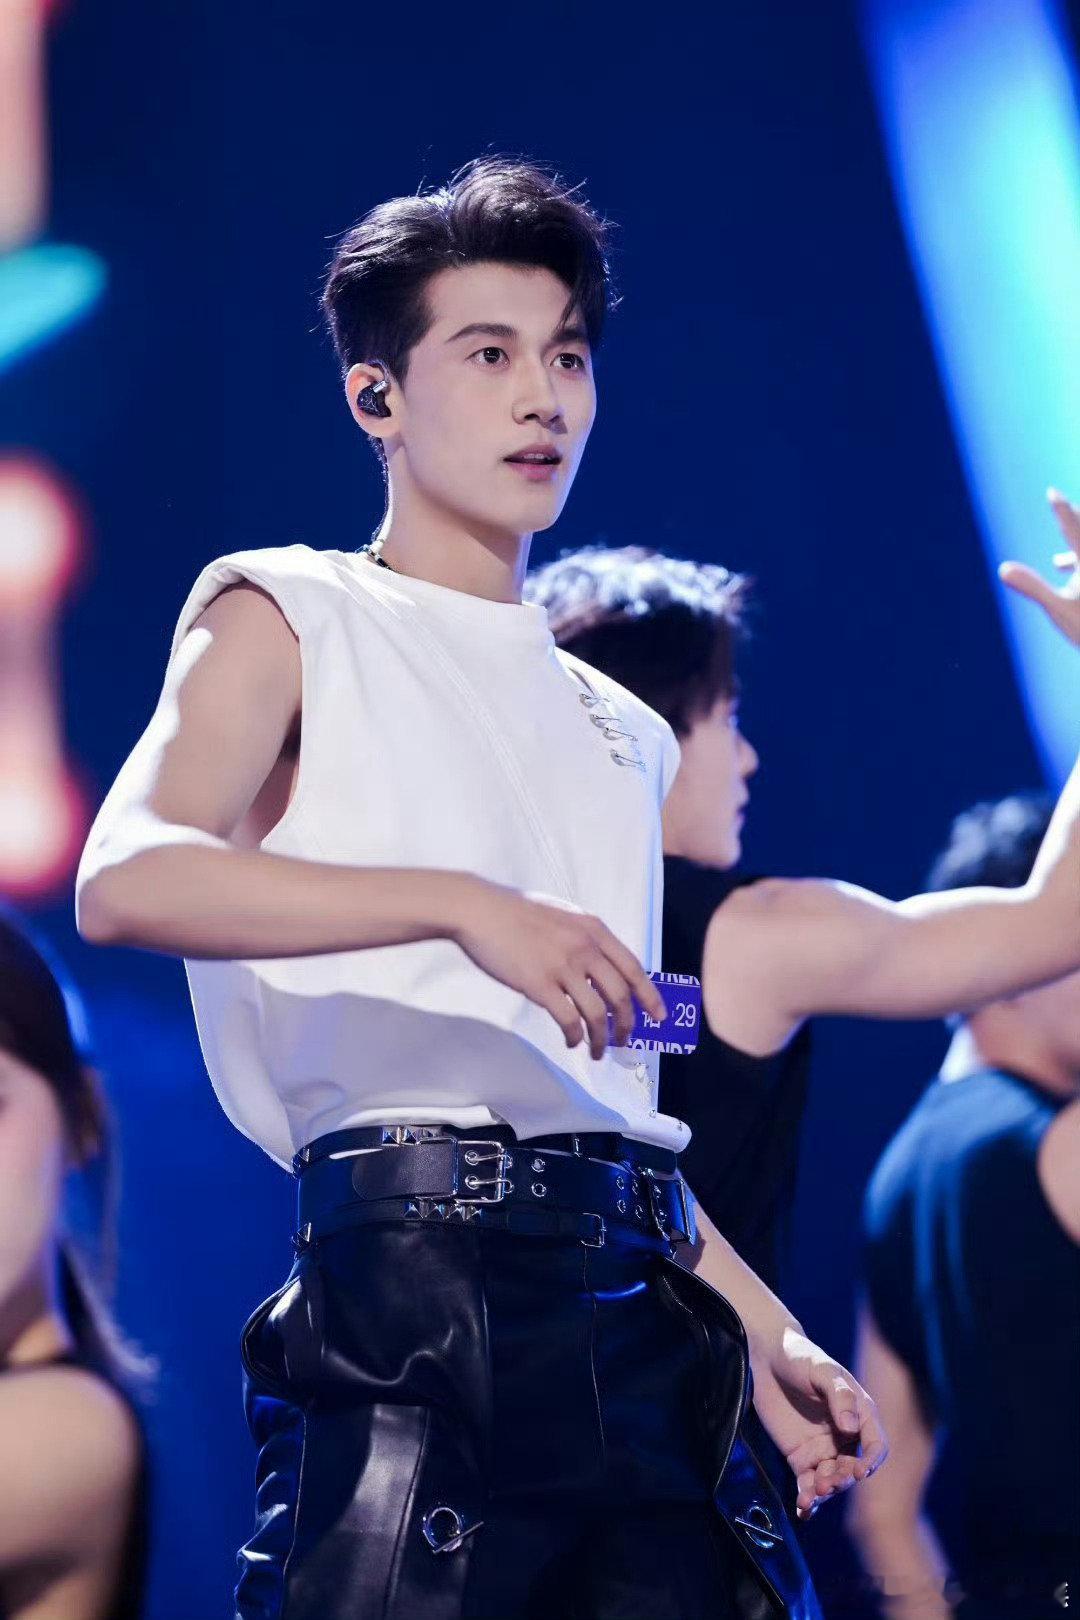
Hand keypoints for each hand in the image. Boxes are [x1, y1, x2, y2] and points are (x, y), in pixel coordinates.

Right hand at [450, 879, 666, 1058]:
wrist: (481, 911)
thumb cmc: (517, 914)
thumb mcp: (563, 917)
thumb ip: (584, 940)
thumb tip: (600, 972)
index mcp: (594, 930)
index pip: (633, 968)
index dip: (650, 996)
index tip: (659, 1016)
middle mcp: (585, 948)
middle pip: (620, 996)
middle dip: (626, 1025)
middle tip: (623, 1041)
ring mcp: (563, 966)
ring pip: (596, 1013)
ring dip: (600, 1039)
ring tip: (597, 1051)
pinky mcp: (539, 984)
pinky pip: (567, 1019)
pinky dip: (574, 1036)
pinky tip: (571, 1041)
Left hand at [750, 1326, 886, 1519]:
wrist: (765, 1356)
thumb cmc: (800, 1356)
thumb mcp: (822, 1370)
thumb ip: (839, 1396)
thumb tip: (851, 1428)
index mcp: (859, 1414)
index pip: (875, 1445)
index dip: (871, 1461)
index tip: (860, 1471)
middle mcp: (845, 1436)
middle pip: (852, 1468)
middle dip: (843, 1480)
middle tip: (826, 1483)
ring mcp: (823, 1449)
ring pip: (832, 1480)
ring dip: (824, 1492)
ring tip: (809, 1496)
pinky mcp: (800, 1457)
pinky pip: (808, 1483)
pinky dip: (807, 1499)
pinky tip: (803, 1510)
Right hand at [999, 487, 1079, 645]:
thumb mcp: (1058, 608)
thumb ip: (1032, 586)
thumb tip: (1002, 569)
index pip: (1072, 529)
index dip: (1061, 510)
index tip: (1052, 492)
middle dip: (1072, 519)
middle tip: (1061, 501)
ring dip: (1073, 542)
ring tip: (1061, 543)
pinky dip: (1073, 561)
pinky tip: (1060, 565)